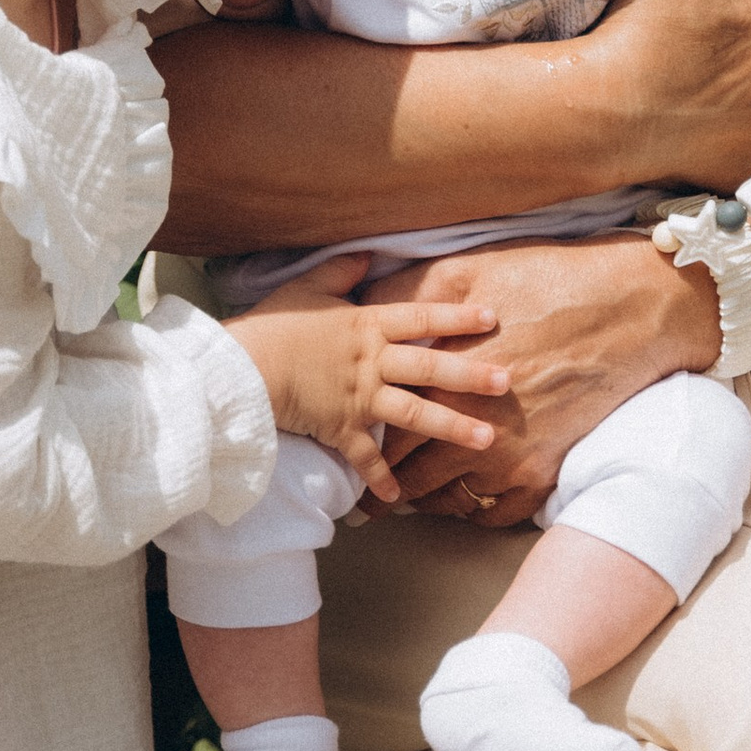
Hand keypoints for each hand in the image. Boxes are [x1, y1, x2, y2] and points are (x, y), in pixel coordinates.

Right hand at [225, 253, 505, 504]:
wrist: (243, 368)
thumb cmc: (274, 325)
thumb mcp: (308, 288)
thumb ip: (341, 271)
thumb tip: (367, 253)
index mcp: (366, 325)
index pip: (420, 318)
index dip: (457, 316)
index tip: (492, 319)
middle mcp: (371, 362)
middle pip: (429, 367)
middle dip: (471, 375)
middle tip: (507, 381)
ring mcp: (358, 398)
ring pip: (414, 414)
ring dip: (451, 427)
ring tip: (487, 438)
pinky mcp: (339, 428)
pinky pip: (365, 457)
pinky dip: (380, 478)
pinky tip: (397, 497)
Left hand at [369, 236, 721, 524]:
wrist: (628, 310)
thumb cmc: (547, 282)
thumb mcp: (466, 272)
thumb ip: (407, 296)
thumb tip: (363, 309)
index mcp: (447, 380)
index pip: (384, 428)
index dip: (361, 439)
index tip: (348, 442)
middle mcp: (474, 428)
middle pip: (410, 473)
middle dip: (386, 481)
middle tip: (367, 493)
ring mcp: (513, 457)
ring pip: (449, 500)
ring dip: (426, 500)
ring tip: (409, 498)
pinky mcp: (546, 471)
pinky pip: (496, 513)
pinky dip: (474, 511)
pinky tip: (463, 499)